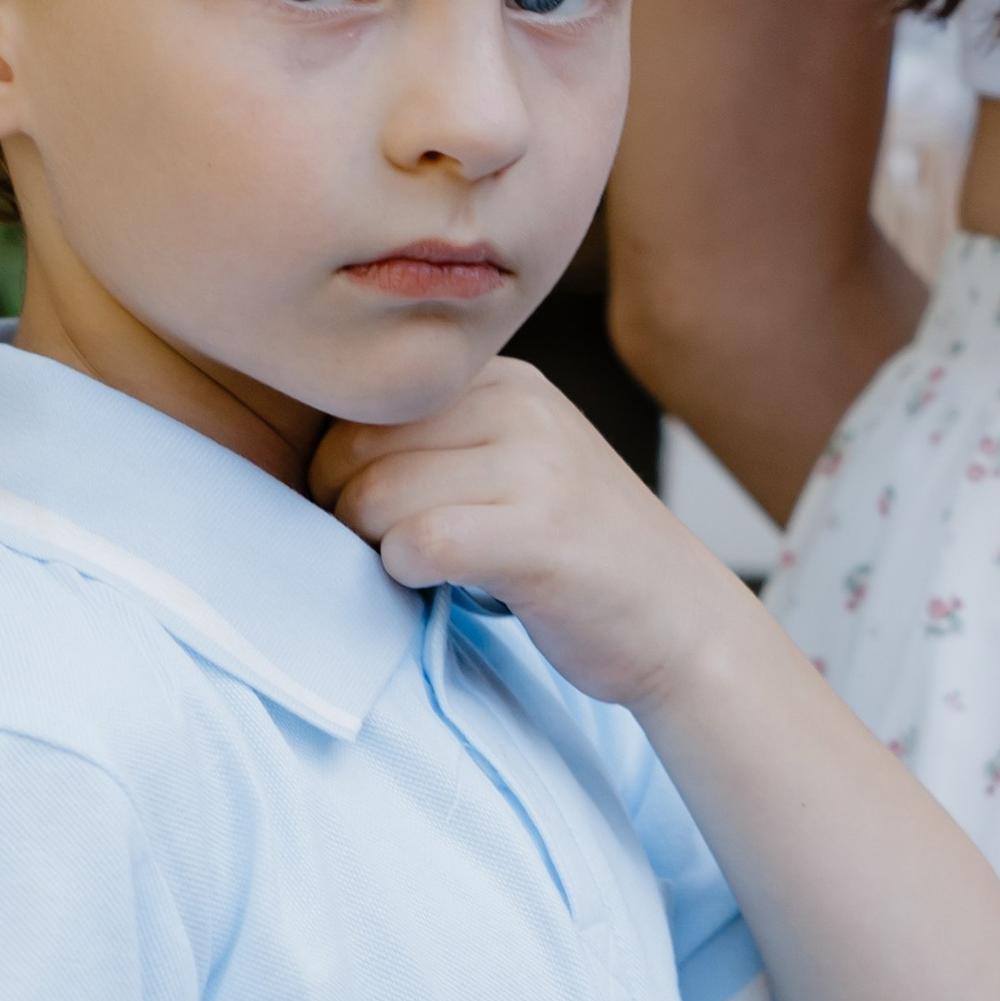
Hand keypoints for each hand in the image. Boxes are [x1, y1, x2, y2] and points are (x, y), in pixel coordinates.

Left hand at [311, 358, 749, 716]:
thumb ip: (443, 442)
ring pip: (376, 494)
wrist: (680, 619)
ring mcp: (533, 466)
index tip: (361, 510)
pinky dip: (403, 573)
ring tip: (413, 567)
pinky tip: (435, 585)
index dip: (336, 462)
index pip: (366, 399)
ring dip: (372, 545)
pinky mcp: (537, 534)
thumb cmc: (580, 556)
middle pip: (356, 444)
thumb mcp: (519, 464)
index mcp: (506, 381)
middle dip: (340, 505)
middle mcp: (520, 407)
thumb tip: (319, 455)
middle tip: (377, 548)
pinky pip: (417, 542)